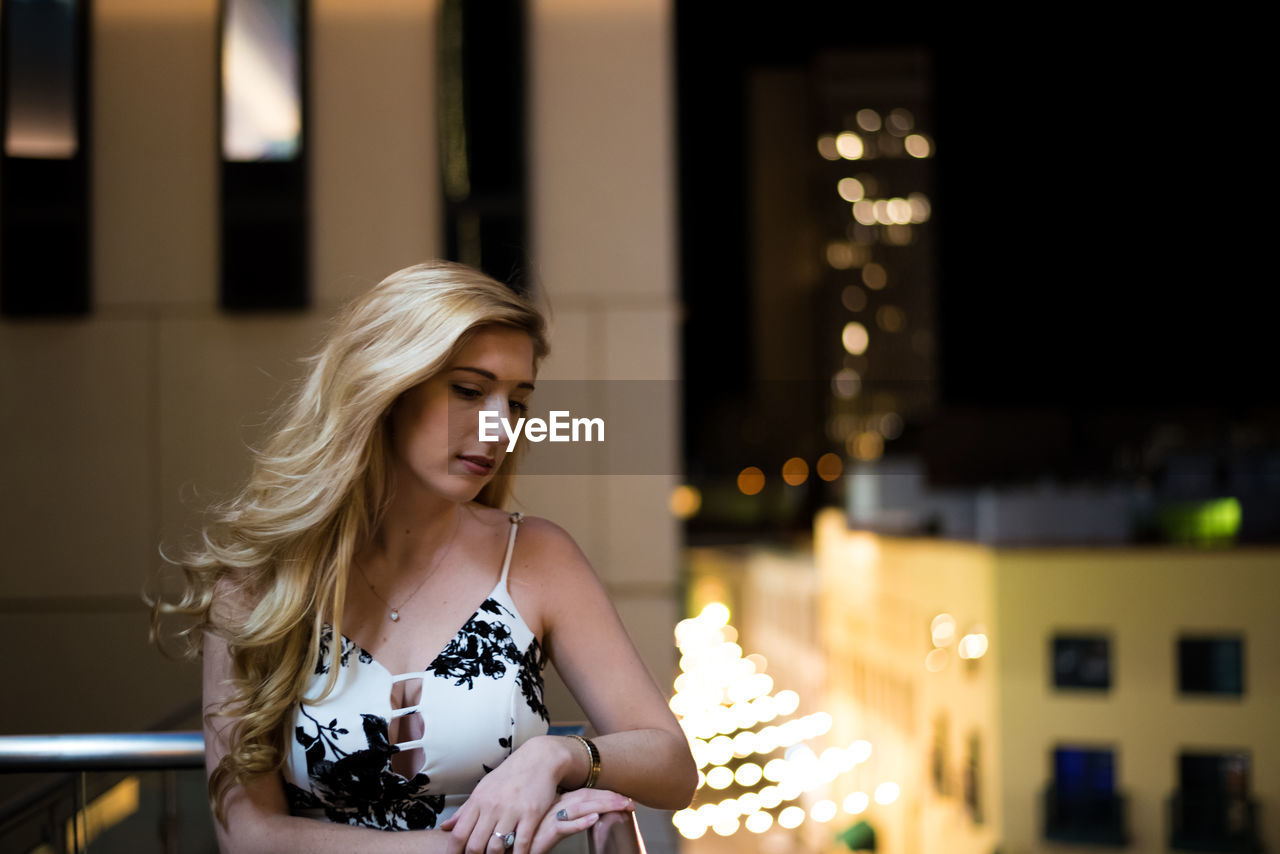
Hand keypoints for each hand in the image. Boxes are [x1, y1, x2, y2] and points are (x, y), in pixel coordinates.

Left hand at [439, 737, 564, 853]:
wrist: (538, 758)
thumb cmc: (510, 775)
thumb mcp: (483, 788)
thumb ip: (465, 810)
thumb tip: (445, 827)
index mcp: (478, 801)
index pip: (459, 834)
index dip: (454, 852)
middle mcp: (492, 807)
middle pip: (475, 845)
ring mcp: (511, 811)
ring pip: (496, 847)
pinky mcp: (531, 814)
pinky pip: (521, 843)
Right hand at [529, 789, 633, 853]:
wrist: (507, 845)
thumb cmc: (526, 835)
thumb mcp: (548, 822)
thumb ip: (564, 816)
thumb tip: (586, 814)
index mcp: (556, 802)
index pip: (585, 793)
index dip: (605, 794)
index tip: (622, 796)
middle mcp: (553, 806)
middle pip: (586, 797)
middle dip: (610, 798)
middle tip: (629, 801)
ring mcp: (548, 818)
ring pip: (580, 808)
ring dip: (602, 805)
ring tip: (621, 806)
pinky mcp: (543, 833)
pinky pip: (564, 826)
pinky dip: (579, 822)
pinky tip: (593, 818)